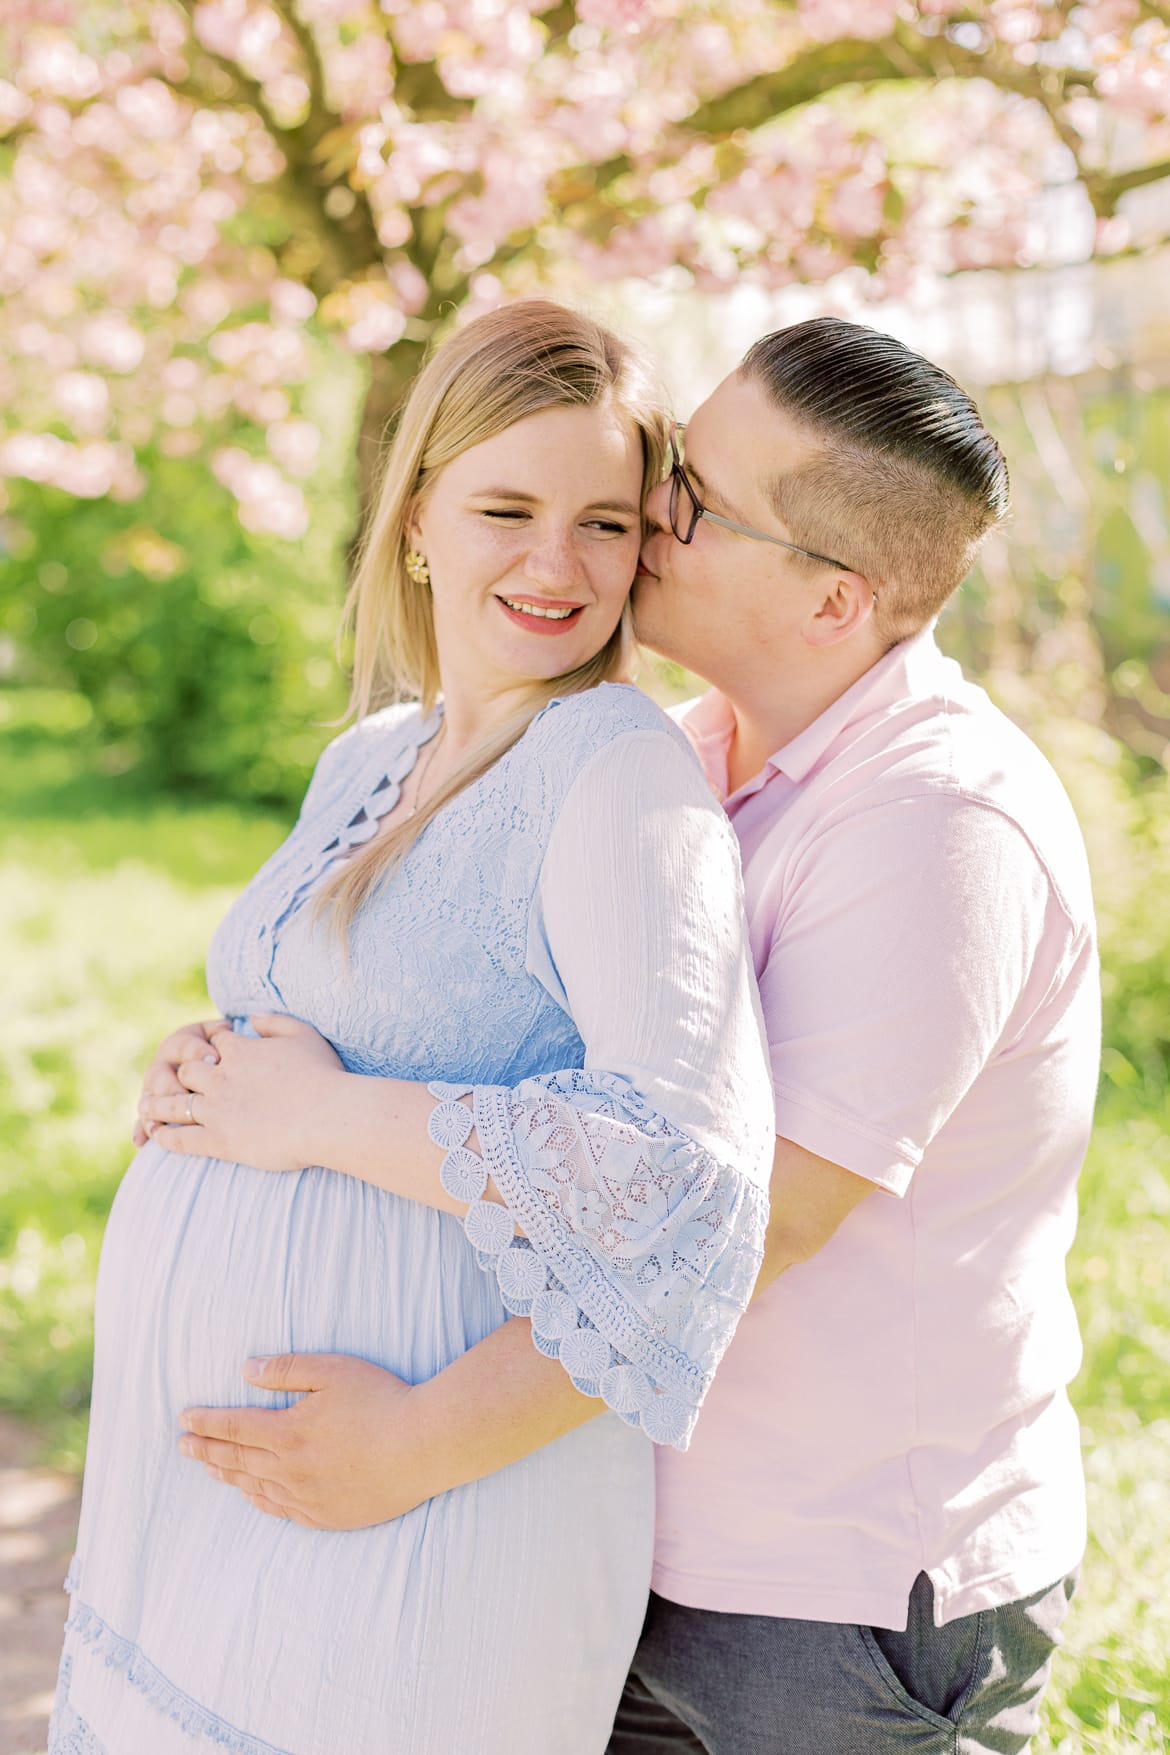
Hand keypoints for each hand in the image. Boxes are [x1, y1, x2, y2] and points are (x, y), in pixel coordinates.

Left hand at [142, 1013, 344, 1171]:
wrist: (328, 1116)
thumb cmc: (323, 1075)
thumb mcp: (304, 1034)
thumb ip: (275, 1021)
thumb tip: (252, 1017)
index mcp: (240, 1051)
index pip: (210, 1041)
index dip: (205, 1045)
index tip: (205, 1051)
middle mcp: (221, 1077)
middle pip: (185, 1070)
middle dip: (176, 1073)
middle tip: (166, 1080)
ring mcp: (217, 1110)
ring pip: (174, 1104)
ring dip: (157, 1104)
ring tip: (145, 1108)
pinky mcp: (219, 1140)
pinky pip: (181, 1139)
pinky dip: (166, 1136)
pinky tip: (157, 1137)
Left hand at [179, 1353, 449, 1527]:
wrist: (423, 1446)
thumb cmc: (382, 1400)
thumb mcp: (333, 1370)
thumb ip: (287, 1369)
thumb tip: (247, 1370)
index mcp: (288, 1433)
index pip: (233, 1427)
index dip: (206, 1423)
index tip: (184, 1419)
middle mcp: (290, 1470)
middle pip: (237, 1460)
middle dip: (206, 1451)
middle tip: (182, 1447)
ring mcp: (308, 1497)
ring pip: (256, 1488)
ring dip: (229, 1476)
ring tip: (210, 1469)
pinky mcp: (329, 1515)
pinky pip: (283, 1511)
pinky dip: (260, 1501)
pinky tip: (253, 1496)